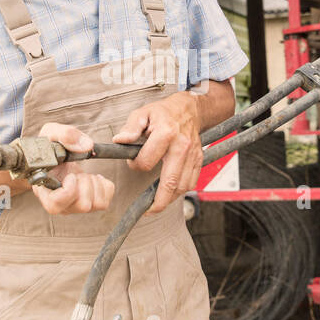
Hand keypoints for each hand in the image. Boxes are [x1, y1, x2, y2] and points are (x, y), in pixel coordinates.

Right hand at [31, 123, 114, 215]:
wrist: (58, 156)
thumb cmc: (52, 148)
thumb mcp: (52, 133)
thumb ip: (65, 135)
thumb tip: (86, 146)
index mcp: (44, 191)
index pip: (56, 203)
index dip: (69, 189)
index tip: (71, 175)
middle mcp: (59, 204)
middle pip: (82, 205)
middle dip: (85, 182)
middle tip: (76, 172)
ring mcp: (73, 207)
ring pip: (95, 204)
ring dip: (94, 184)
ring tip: (83, 174)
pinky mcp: (88, 205)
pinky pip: (105, 201)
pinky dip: (104, 187)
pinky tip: (92, 178)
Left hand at [112, 93, 203, 212]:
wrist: (189, 108)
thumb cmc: (164, 112)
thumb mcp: (142, 113)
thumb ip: (130, 128)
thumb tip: (120, 141)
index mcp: (166, 133)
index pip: (147, 162)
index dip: (135, 166)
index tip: (133, 163)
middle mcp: (182, 146)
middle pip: (171, 182)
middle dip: (159, 201)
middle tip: (149, 210)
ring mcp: (193, 155)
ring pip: (183, 186)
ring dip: (170, 198)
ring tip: (158, 203)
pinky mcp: (199, 160)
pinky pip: (192, 182)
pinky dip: (181, 191)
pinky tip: (171, 193)